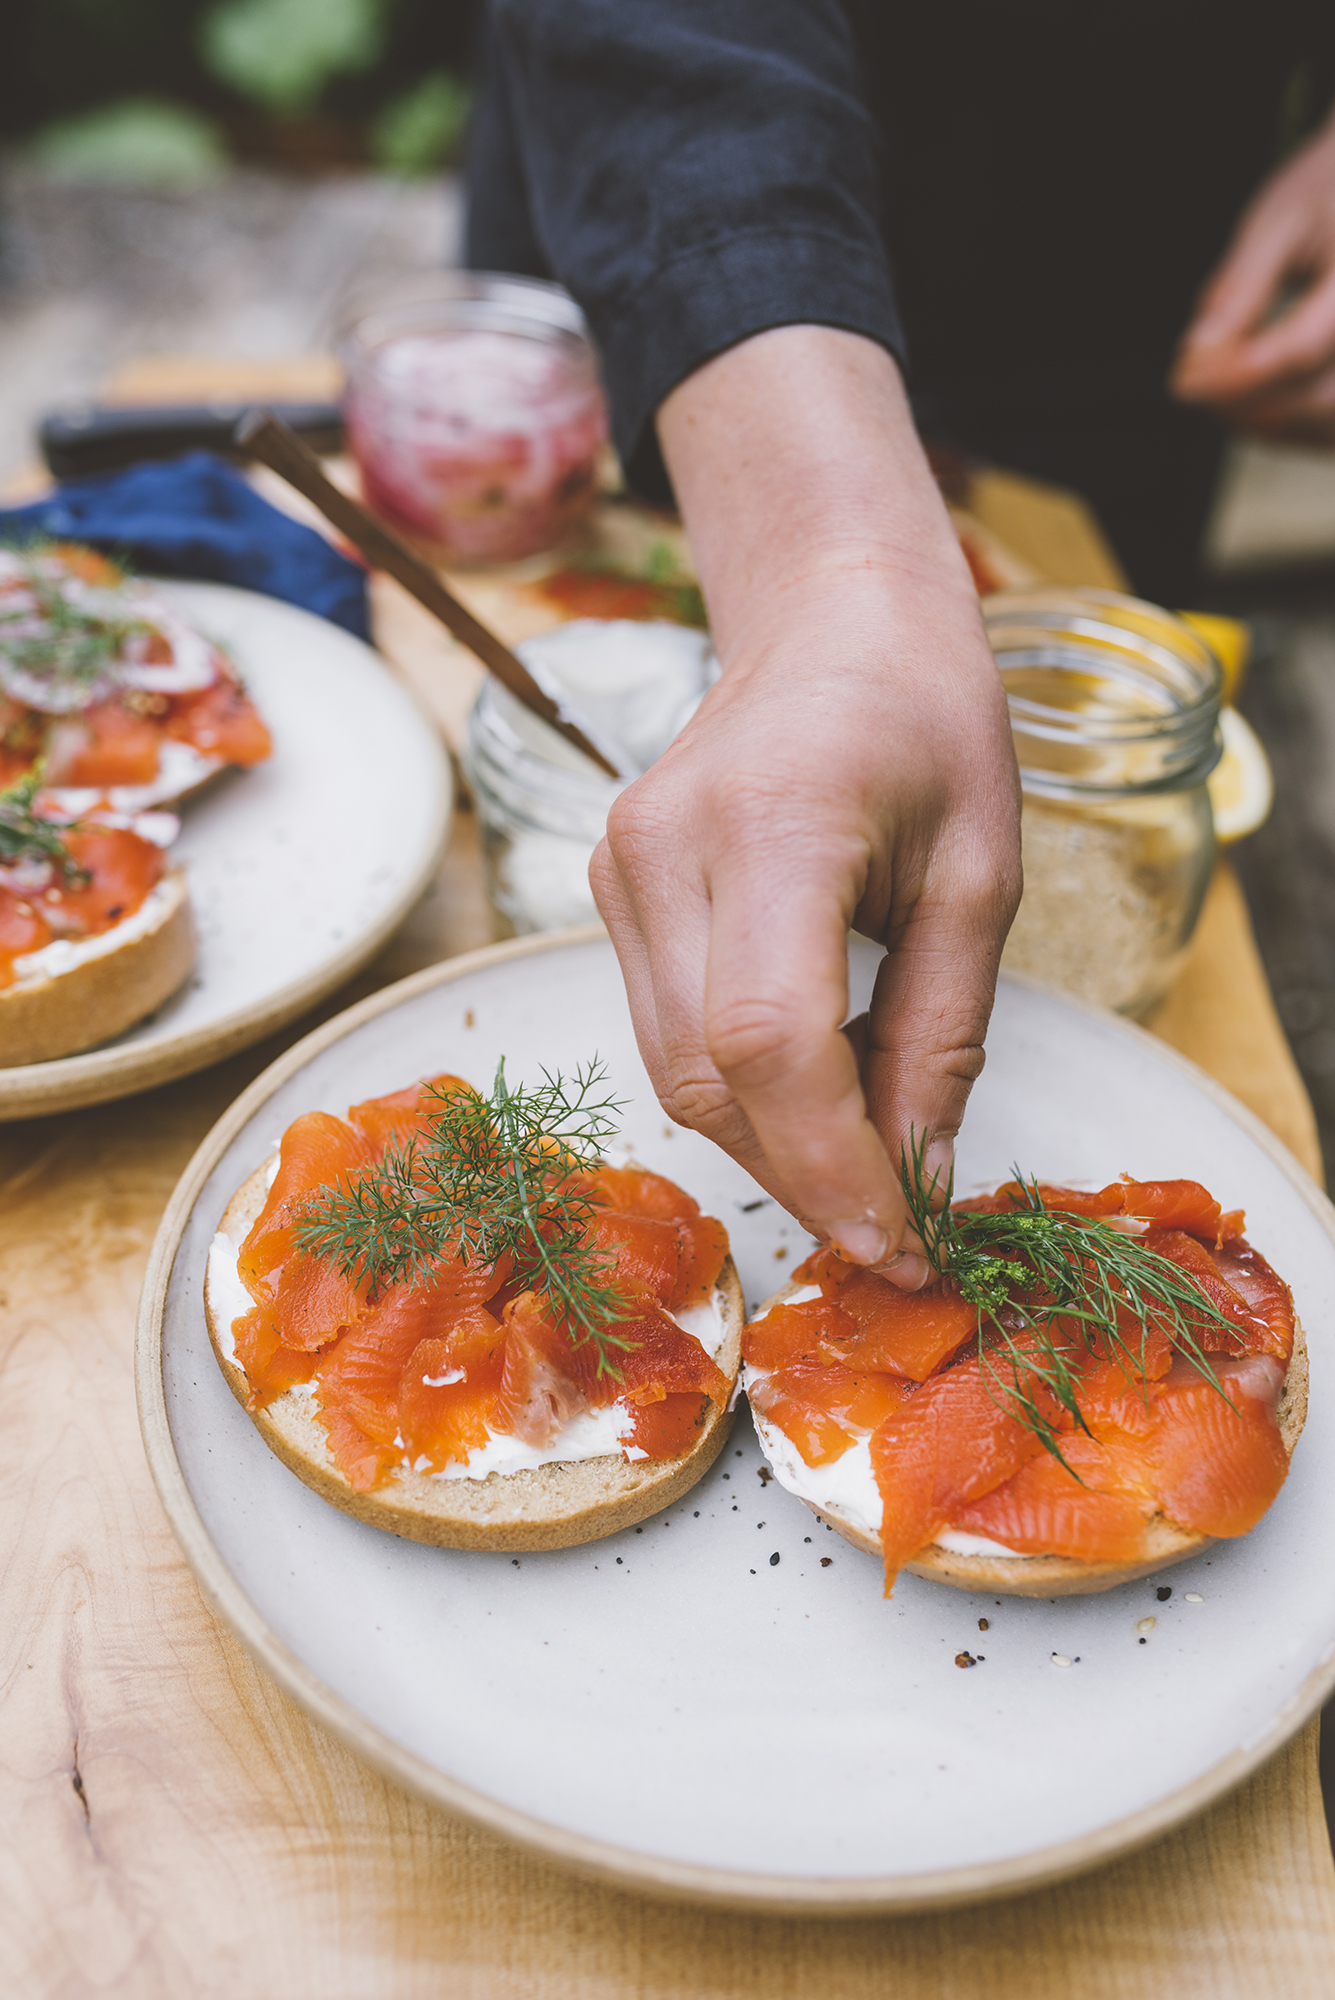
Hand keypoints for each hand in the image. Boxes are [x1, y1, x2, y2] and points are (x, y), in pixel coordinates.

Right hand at [590, 328, 1020, 1285]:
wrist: (829, 617)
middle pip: (707, 1077)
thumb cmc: (926, 719)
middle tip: (898, 1230)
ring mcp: (619, 868)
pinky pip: (664, 1031)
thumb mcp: (978, 872)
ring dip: (770, 1143)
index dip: (832, 1164)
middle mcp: (663, 848)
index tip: (902, 1244)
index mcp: (771, 822)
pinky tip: (814, 1083)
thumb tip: (916, 1182)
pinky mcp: (608, 888)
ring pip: (672, 1072)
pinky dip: (740, 1087)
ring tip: (867, 1159)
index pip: (770, 1039)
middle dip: (805, 1175)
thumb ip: (941, 1033)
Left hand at [1173, 116, 1334, 441]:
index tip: (1181, 378)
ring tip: (1212, 384)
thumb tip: (1195, 352)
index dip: (1233, 375)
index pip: (1300, 351)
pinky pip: (1328, 431)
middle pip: (1320, 402)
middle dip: (1244, 404)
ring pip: (1326, 428)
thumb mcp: (1278, 219)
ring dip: (1261, 422)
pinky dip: (1283, 426)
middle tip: (1189, 382)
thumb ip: (1240, 286)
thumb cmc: (1325, 190)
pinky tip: (1244, 397)